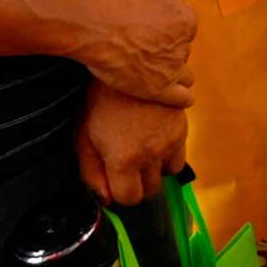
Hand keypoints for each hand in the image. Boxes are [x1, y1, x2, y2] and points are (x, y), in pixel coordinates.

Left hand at [73, 85, 186, 205]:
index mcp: (124, 159)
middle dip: (137, 184)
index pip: (129, 199)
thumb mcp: (83, 138)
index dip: (119, 194)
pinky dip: (169, 155)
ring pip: (168, 174)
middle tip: (126, 168)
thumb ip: (91, 173)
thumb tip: (105, 199)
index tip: (114, 183)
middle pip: (151, 190)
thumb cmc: (100, 102)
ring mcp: (171, 141)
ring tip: (141, 153)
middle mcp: (151, 154)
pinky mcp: (183, 128)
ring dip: (155, 170)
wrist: (127, 67)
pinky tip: (154, 141)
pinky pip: (180, 156)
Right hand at [77, 0, 195, 106]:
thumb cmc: (117, 5)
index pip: (186, 30)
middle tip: (149, 53)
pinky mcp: (159, 87)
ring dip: (175, 74)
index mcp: (186, 19)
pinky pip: (182, 97)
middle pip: (182, 51)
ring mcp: (173, 67)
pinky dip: (181, 98)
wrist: (99, 27)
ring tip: (160, 76)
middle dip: (170, 52)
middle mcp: (184, 43)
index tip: (155, 35)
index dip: (169, 32)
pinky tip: (178, 97)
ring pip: (185, 74)